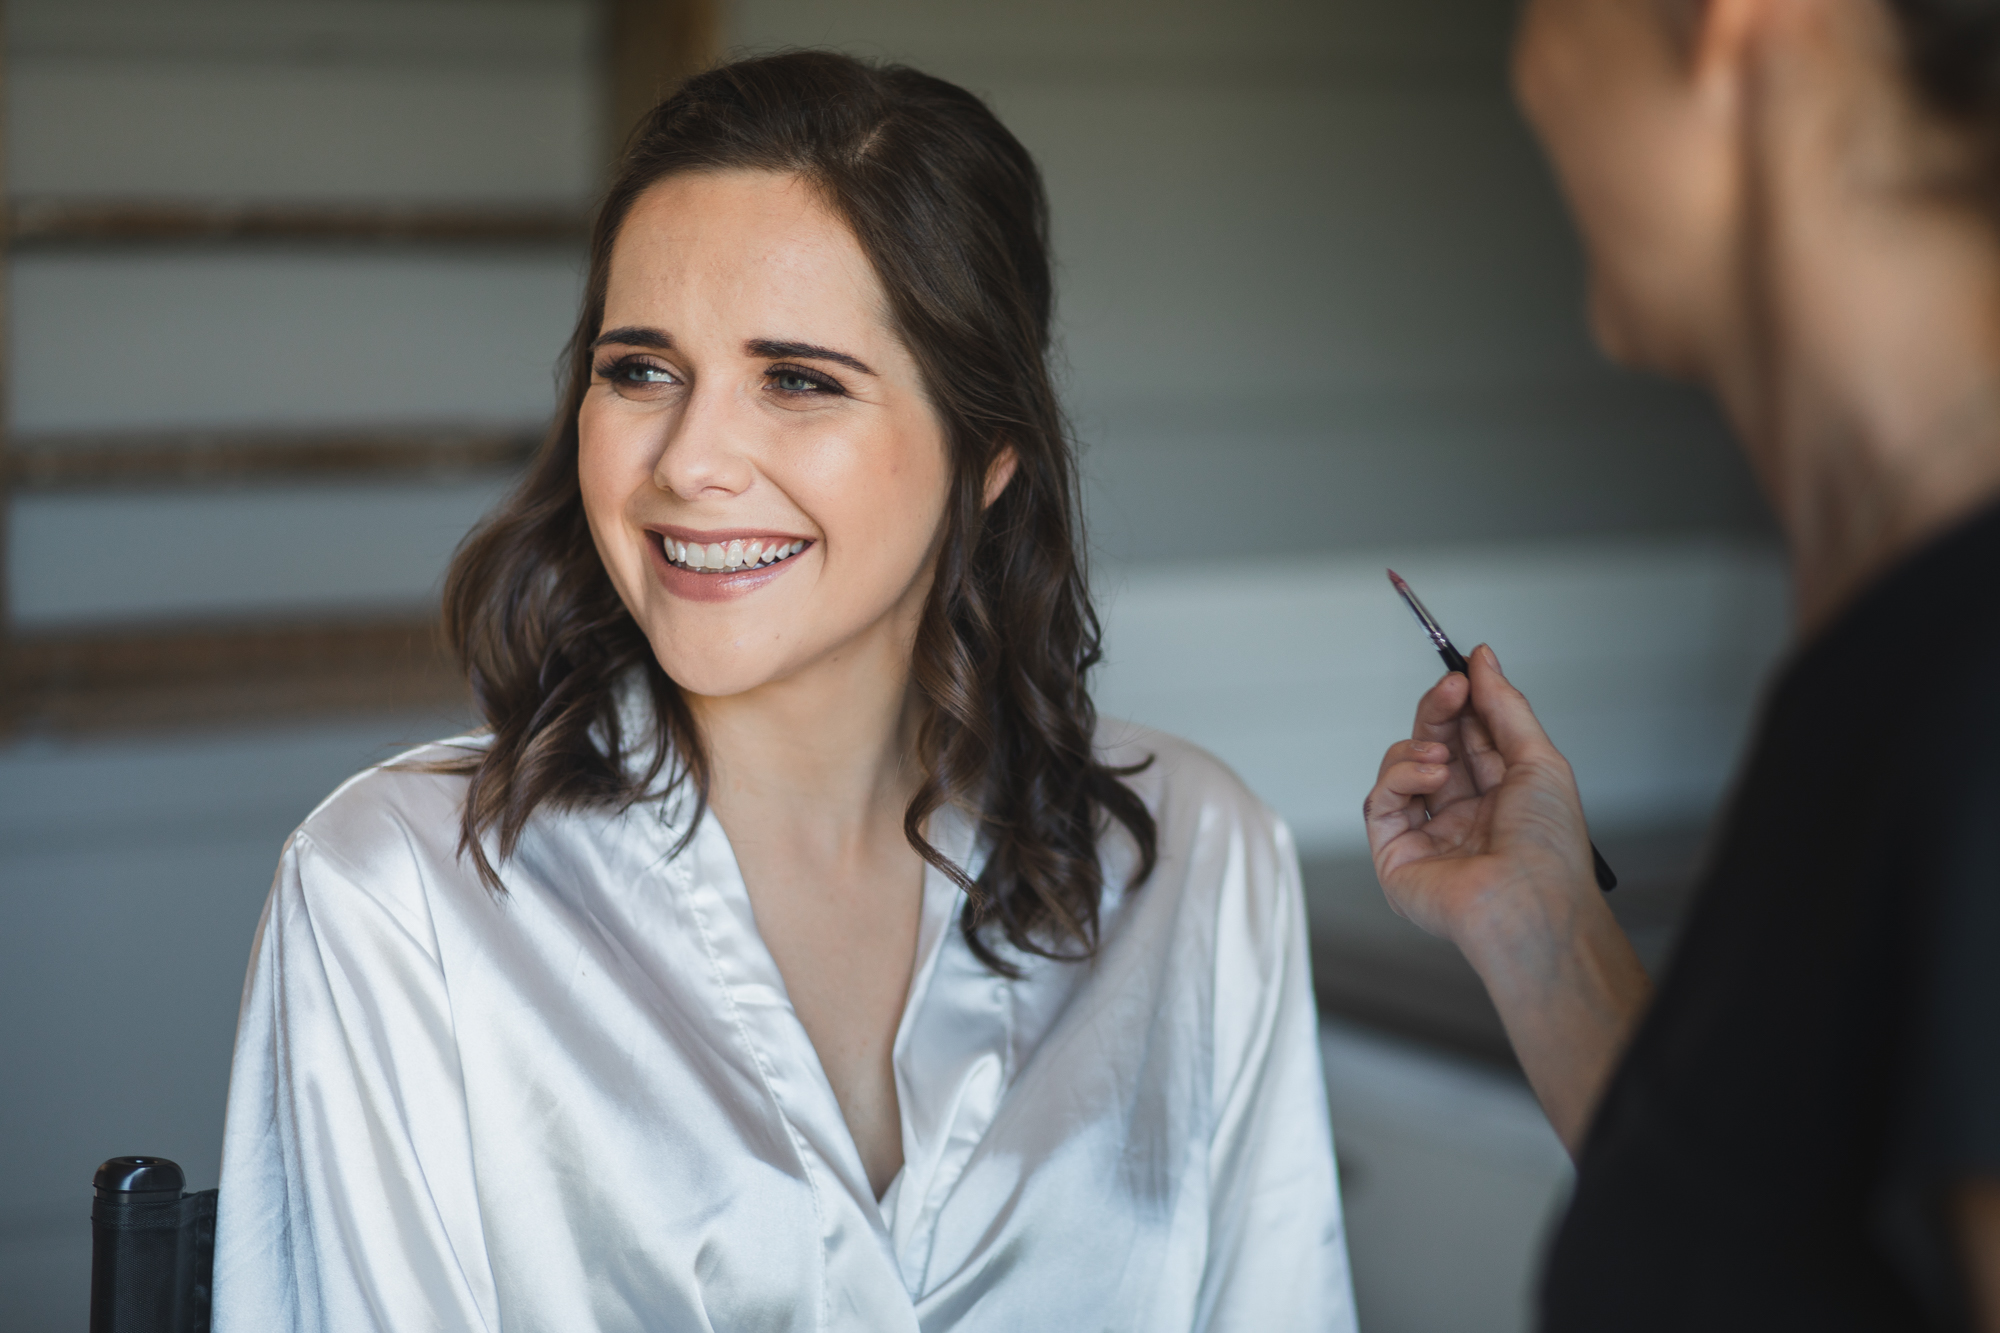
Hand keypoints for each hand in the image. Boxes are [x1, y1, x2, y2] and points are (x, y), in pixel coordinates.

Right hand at [1362, 644, 1596, 945]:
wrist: (1529, 903)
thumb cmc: (1547, 850)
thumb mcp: (1539, 760)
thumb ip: (1505, 706)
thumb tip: (1483, 659)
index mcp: (1502, 797)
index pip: (1472, 737)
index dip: (1465, 703)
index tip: (1464, 674)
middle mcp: (1463, 815)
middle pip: (1433, 746)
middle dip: (1438, 713)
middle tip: (1450, 690)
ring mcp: (1427, 834)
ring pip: (1401, 768)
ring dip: (1418, 749)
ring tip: (1442, 758)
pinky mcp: (1394, 853)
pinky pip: (1379, 801)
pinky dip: (1398, 778)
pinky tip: (1429, 778)